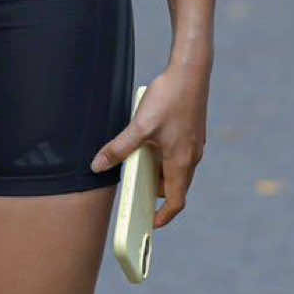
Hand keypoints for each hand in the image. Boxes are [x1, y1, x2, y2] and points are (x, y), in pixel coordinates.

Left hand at [90, 64, 208, 227]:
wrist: (191, 69)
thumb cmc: (170, 97)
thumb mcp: (140, 126)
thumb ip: (119, 148)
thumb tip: (98, 165)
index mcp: (181, 161)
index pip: (176, 201)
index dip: (163, 217)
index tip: (150, 224)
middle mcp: (192, 155)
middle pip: (175, 185)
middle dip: (155, 191)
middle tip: (135, 189)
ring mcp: (195, 142)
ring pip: (178, 168)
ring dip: (160, 171)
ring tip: (139, 161)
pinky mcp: (193, 130)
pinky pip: (180, 152)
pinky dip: (165, 156)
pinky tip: (150, 139)